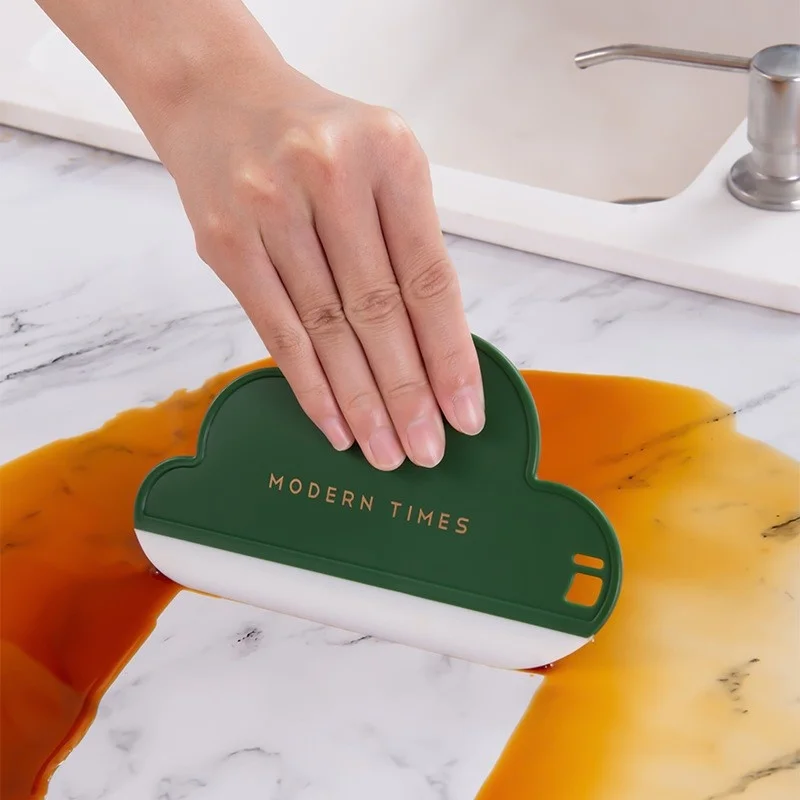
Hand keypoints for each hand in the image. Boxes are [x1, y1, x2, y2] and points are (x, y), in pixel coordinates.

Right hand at [152, 59, 484, 469]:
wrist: (218, 93)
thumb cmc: (317, 136)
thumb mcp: (382, 161)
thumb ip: (410, 241)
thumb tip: (436, 349)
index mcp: (390, 155)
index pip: (429, 278)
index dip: (450, 354)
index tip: (465, 412)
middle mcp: (330, 177)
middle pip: (379, 312)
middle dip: (407, 393)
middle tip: (426, 450)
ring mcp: (271, 208)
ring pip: (328, 329)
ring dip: (360, 401)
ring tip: (386, 451)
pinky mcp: (227, 241)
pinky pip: (277, 330)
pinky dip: (310, 385)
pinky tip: (334, 425)